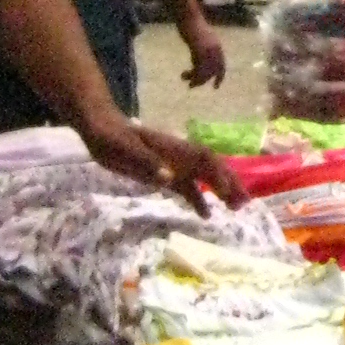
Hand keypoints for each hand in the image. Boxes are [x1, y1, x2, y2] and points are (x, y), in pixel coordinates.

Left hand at [81, 117, 242, 208]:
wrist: (100, 129)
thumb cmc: (112, 137)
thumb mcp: (125, 149)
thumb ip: (146, 162)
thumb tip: (168, 178)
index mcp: (173, 148)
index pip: (203, 159)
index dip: (218, 174)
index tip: (228, 192)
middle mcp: (179, 156)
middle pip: (211, 167)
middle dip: (229, 183)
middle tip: (244, 203)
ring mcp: (173, 165)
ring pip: (203, 178)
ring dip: (221, 191)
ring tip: (236, 208)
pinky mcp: (164, 174)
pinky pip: (188, 187)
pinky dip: (199, 199)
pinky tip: (206, 215)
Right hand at [177, 16, 229, 90]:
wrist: (189, 17)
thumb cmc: (192, 25)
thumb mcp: (200, 40)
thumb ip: (202, 51)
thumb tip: (198, 64)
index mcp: (217, 46)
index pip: (221, 64)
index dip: (219, 76)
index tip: (216, 87)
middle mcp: (215, 49)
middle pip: (214, 70)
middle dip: (205, 80)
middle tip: (193, 86)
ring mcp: (208, 50)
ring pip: (206, 71)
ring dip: (196, 79)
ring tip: (186, 83)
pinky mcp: (200, 50)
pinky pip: (198, 68)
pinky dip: (192, 74)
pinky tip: (184, 75)